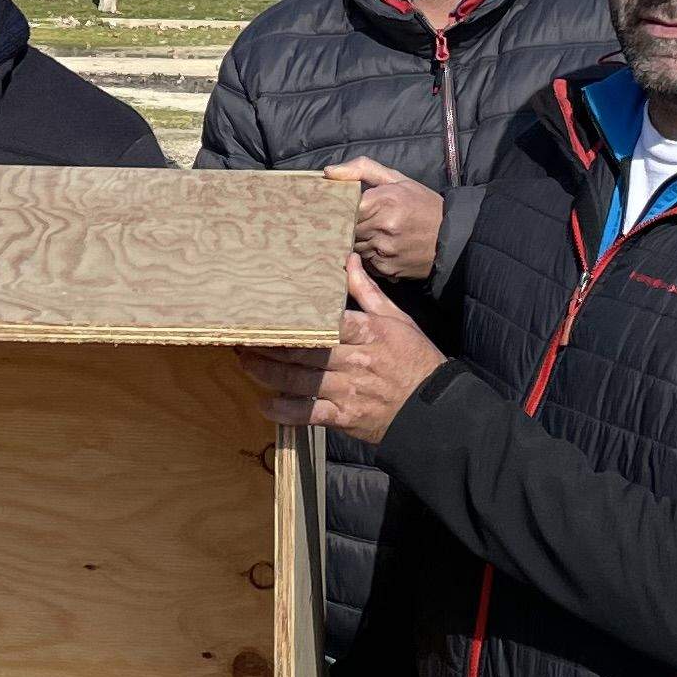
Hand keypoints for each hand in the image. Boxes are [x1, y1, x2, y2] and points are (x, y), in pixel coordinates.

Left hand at [236, 259, 451, 447]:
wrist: (433, 409)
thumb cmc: (415, 359)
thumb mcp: (396, 320)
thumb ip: (366, 291)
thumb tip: (347, 259)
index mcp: (369, 332)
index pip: (326, 322)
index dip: (293, 320)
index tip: (268, 313)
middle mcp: (355, 360)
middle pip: (305, 351)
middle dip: (270, 346)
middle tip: (243, 338)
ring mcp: (348, 390)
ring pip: (301, 380)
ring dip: (269, 373)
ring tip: (246, 363)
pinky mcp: (345, 417)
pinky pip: (309, 413)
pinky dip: (285, 411)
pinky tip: (265, 404)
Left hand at [324, 159, 443, 281]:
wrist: (453, 237)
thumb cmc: (423, 204)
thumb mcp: (397, 179)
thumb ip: (362, 169)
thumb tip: (328, 172)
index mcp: (384, 200)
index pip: (342, 207)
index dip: (338, 209)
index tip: (338, 208)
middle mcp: (382, 227)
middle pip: (345, 229)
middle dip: (345, 226)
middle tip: (350, 222)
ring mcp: (384, 251)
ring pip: (353, 247)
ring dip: (357, 242)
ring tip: (371, 233)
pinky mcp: (388, 269)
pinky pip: (365, 262)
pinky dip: (368, 256)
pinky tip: (380, 248)